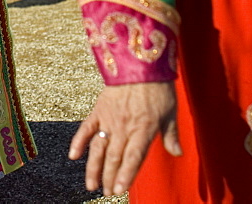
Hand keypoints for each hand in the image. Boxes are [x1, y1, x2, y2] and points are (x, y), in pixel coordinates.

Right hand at [68, 81, 180, 195]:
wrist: (139, 62)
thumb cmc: (158, 87)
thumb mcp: (170, 111)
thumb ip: (171, 135)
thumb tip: (178, 153)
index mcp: (143, 129)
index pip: (133, 158)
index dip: (125, 175)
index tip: (119, 190)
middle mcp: (124, 127)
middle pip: (114, 158)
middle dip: (108, 177)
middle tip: (105, 193)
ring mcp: (109, 119)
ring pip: (99, 148)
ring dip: (93, 168)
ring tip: (90, 185)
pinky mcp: (98, 110)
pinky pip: (86, 128)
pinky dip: (78, 142)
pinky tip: (73, 156)